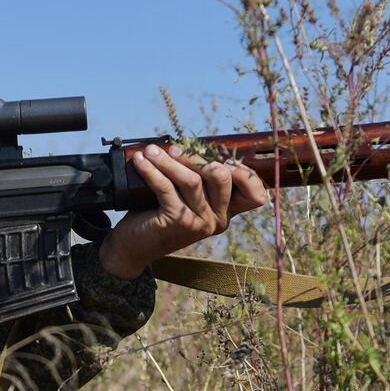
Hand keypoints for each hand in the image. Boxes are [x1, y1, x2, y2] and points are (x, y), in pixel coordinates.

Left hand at [99, 144, 270, 278]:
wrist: (134, 246)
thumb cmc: (159, 214)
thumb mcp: (185, 195)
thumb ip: (197, 177)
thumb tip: (191, 144)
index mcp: (226, 211)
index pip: (255, 195)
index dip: (246, 174)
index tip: (221, 157)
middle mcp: (218, 219)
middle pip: (222, 177)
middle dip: (197, 158)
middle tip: (173, 150)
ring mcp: (199, 222)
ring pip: (192, 180)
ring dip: (168, 160)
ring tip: (150, 151)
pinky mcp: (178, 222)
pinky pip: (166, 187)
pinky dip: (151, 171)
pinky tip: (140, 162)